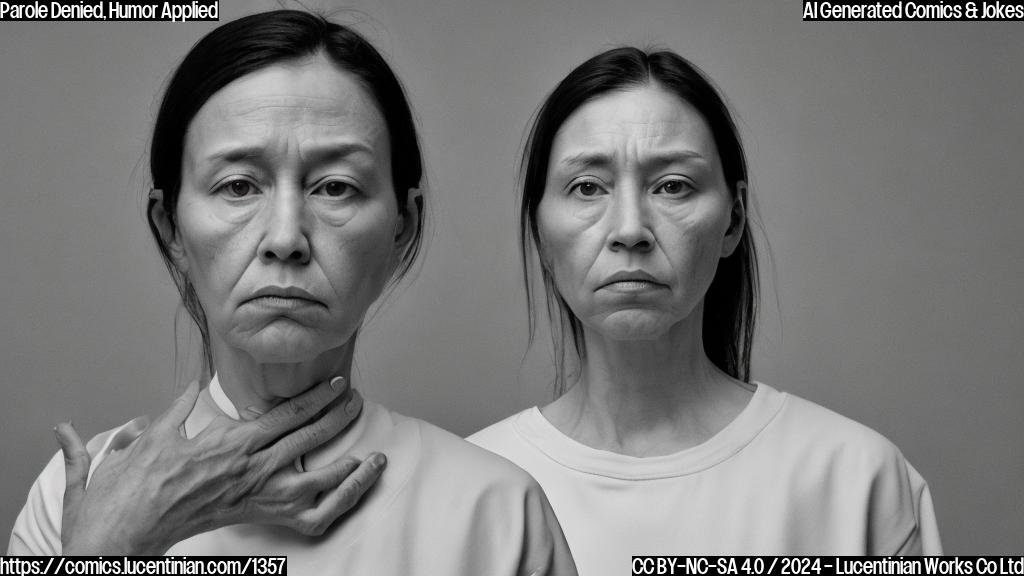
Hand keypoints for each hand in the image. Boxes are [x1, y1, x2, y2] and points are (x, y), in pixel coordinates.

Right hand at [55, 377, 385, 554]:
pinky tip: (346, 496)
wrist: (126, 529)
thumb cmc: (137, 484)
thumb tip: (193, 385)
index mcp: (233, 443)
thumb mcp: (156, 433)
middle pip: (308, 439)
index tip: (337, 383)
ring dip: (347, 466)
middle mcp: (252, 469)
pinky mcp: (255, 518)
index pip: (288, 415)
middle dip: (338, 417)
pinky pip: (304, 518)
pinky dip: (330, 507)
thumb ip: (180, 406)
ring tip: (371, 454)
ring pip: (316, 481)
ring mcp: (257, 497)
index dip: (317, 397)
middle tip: (357, 401)